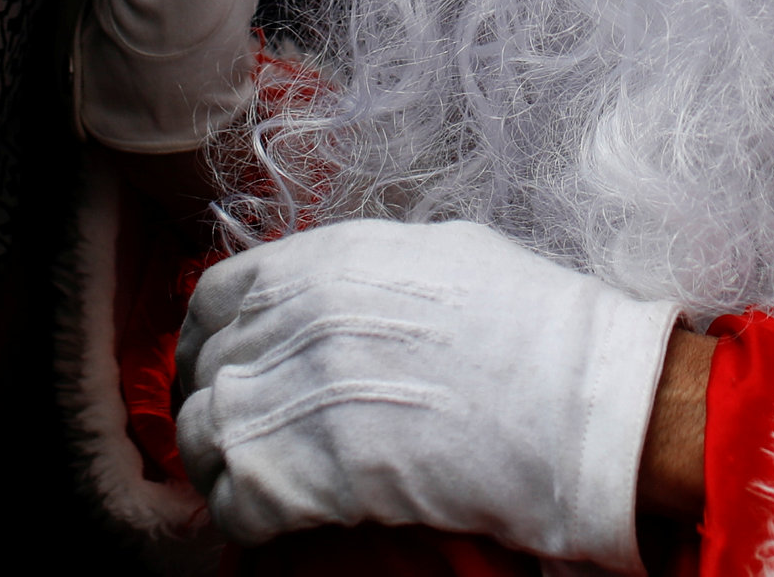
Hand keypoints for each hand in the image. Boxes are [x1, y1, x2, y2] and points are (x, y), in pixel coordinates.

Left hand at [177, 218, 681, 564]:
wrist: (573, 400)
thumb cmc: (535, 328)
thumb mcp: (448, 255)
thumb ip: (375, 269)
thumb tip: (347, 291)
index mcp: (327, 261)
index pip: (217, 295)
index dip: (214, 336)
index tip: (229, 364)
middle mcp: (295, 318)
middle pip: (204, 367)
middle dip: (215, 401)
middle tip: (247, 432)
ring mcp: (290, 395)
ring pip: (200, 434)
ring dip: (220, 463)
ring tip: (257, 482)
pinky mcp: (299, 474)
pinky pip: (230, 503)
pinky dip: (242, 516)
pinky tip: (276, 519)